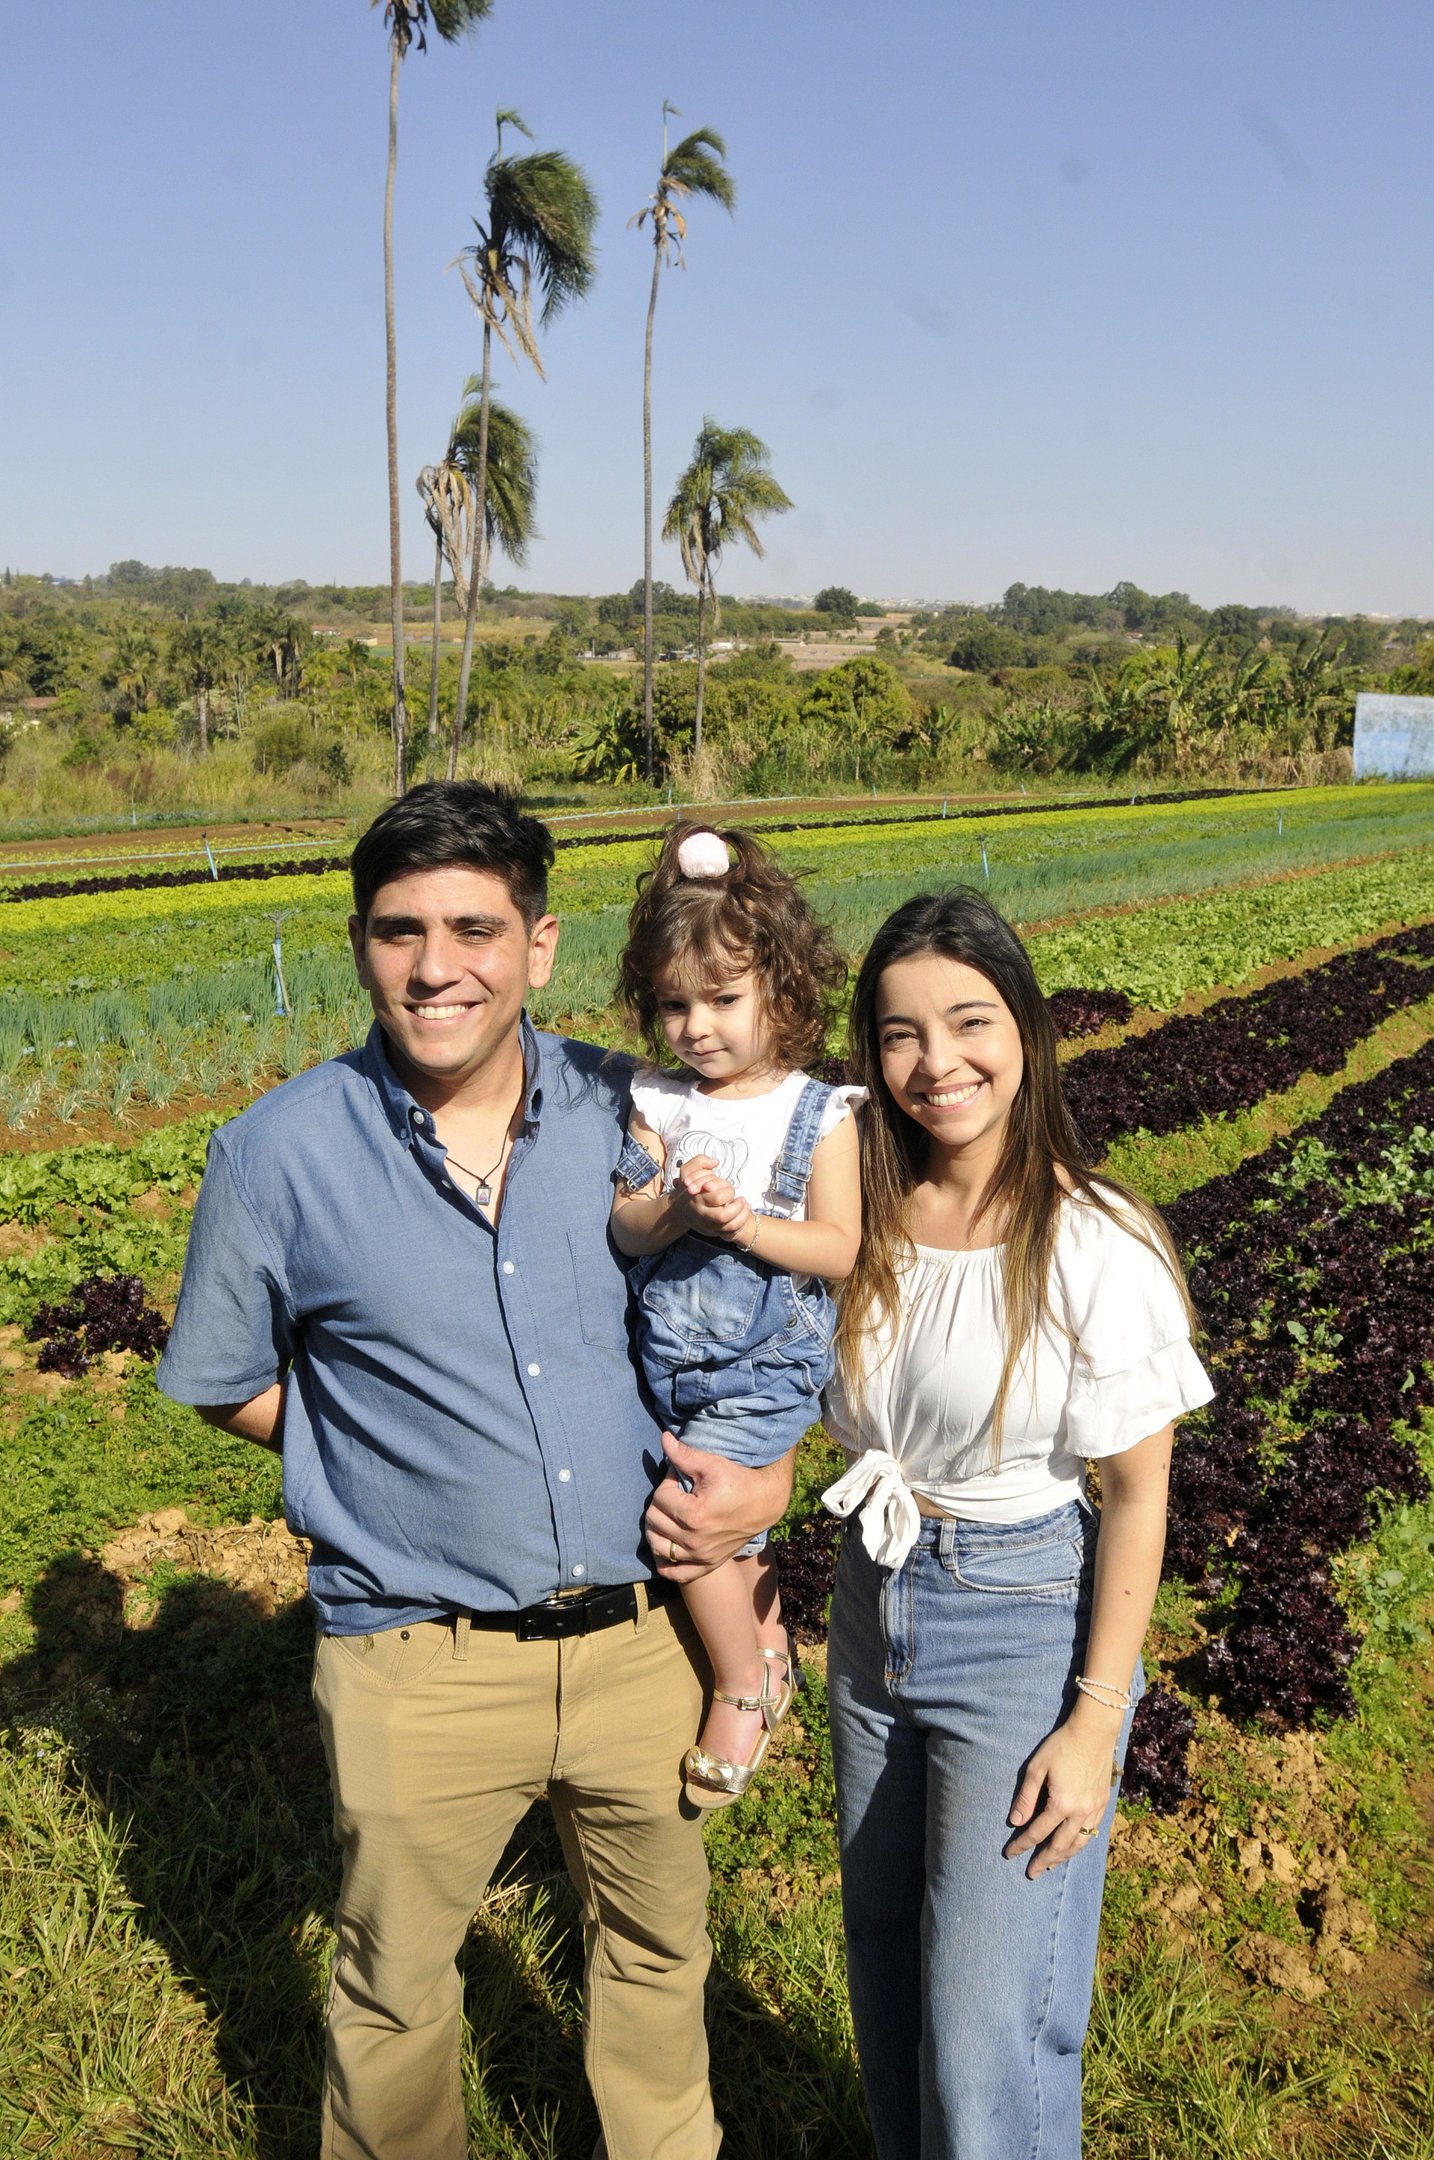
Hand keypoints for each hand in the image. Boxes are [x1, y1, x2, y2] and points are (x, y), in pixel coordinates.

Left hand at [644, 1431, 792, 1580]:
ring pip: (658, 1546)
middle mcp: (694, 1540)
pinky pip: (676, 1573)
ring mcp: (700, 1556)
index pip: (659, 1498)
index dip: (667, 1483)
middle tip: (676, 1494)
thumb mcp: (712, 1464)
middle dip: (661, 1503)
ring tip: (670, 1514)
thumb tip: (663, 1438)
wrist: (764, 1504)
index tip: (679, 1478)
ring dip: (657, 1528)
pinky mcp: (706, 1565)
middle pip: (654, 1520)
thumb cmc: (738, 1480)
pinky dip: (665, 1563)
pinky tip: (668, 1545)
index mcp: (693, 1515)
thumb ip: (684, 1455)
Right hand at [674, 1159, 748, 1241]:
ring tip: (746, 1206)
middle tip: (742, 1199)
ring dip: (742, 1216)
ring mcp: (708, 1226)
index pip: (717, 1198)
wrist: (681, 1211)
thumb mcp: (688, 1171)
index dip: (728, 1192)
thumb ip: (699, 1161)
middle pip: (723, 1216)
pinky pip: (731, 1233)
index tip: (732, 1189)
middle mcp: (702, 1215)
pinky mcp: (714, 1232)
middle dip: (737, 1207)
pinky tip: (744, 1212)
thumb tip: (715, 1161)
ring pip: (729, 1227)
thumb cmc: (689, 1188)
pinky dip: (740, 1223)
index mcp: (697, 1199)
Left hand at [1003, 1714, 1118, 1877]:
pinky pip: (1091, 1834)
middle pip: (1059, 1845)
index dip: (1021, 1845)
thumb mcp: (1037, 1768)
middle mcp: (1080, 1813)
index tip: (1009, 1853)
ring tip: (1050, 1866)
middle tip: (1031, 1873)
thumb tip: (1016, 1822)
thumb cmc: (1061, 1746)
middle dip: (1043, 1860)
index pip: (1037, 1832)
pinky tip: (1072, 1847)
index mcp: (1061, 1804)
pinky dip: (1079, 1845)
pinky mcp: (1103, 1805)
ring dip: (1063, 1858)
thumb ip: (1026, 1797)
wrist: (1094, 1732)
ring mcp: (1095, 1810)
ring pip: (1078, 1844)